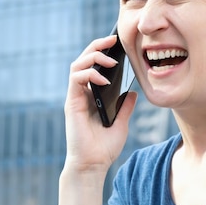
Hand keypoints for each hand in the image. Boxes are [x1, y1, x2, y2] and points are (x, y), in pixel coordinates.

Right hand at [64, 35, 136, 174]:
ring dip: (93, 57)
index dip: (103, 52)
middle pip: (84, 60)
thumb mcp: (121, 123)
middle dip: (97, 46)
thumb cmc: (104, 148)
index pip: (94, 67)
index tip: (118, 43)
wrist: (92, 165)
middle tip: (112, 39)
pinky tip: (103, 78)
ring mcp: (75, 97)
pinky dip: (89, 74)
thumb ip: (125, 107)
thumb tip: (133, 92)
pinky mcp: (71, 102)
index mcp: (92, 96)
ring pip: (77, 65)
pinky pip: (76, 79)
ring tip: (110, 59)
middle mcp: (81, 93)